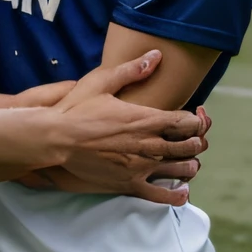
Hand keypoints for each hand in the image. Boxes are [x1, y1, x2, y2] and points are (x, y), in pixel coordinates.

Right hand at [52, 52, 209, 204]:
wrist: (55, 140)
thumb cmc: (76, 110)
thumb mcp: (101, 82)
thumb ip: (132, 70)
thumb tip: (156, 55)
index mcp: (146, 119)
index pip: (187, 122)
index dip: (197, 121)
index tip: (194, 118)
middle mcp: (149, 145)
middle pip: (190, 146)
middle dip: (197, 141)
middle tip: (194, 138)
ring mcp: (140, 167)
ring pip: (181, 170)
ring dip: (190, 164)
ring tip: (187, 160)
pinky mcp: (129, 184)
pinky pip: (161, 195)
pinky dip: (176, 194)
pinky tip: (182, 190)